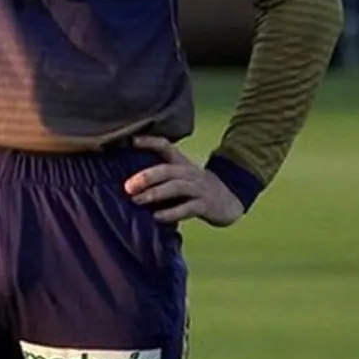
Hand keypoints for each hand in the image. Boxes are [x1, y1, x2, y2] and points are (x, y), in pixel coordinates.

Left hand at [124, 137, 243, 226]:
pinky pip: (188, 208)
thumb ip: (161, 175)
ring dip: (155, 194)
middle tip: (127, 187)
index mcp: (181, 162)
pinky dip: (171, 213)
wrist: (230, 200)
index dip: (149, 142)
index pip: (165, 146)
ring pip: (176, 187)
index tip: (131, 140)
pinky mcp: (206, 205)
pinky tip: (157, 217)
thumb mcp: (181, 175)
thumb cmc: (195, 188)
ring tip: (137, 200)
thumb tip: (129, 180)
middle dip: (146, 177)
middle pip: (167, 170)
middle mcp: (189, 172)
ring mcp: (199, 188)